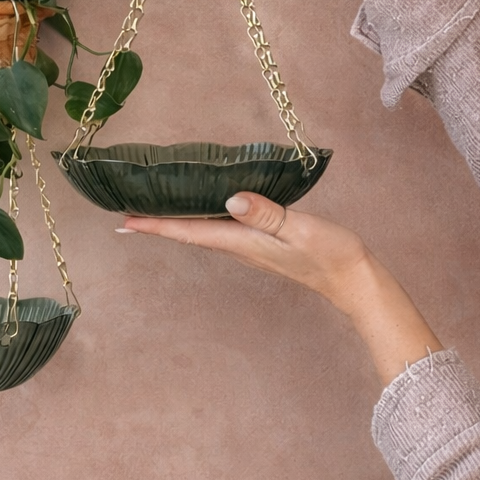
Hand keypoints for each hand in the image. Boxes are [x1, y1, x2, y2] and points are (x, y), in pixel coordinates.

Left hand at [120, 192, 442, 384]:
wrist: (356, 280)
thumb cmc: (331, 254)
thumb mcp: (299, 229)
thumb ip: (266, 214)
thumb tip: (231, 200)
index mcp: (242, 242)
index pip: (190, 231)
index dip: (156, 225)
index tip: (124, 220)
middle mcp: (239, 246)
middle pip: (188, 232)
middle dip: (156, 223)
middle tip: (124, 214)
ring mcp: (250, 248)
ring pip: (203, 231)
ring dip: (176, 222)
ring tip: (152, 210)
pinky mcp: (261, 245)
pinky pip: (221, 230)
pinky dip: (201, 219)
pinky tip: (202, 209)